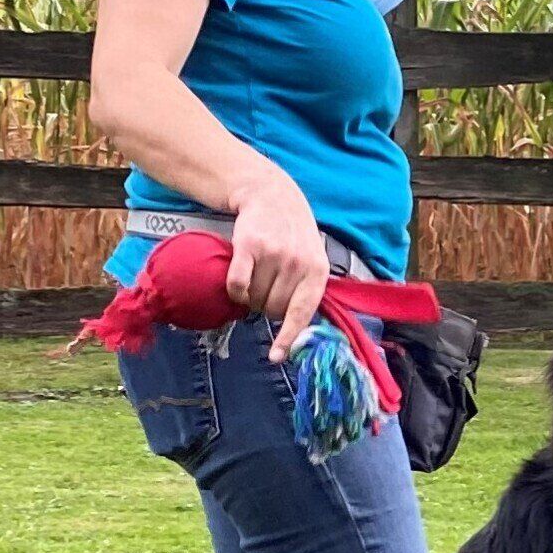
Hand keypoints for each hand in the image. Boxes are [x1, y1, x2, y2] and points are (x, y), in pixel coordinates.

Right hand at [225, 168, 329, 362]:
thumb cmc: (293, 235)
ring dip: (250, 297)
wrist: (272, 196)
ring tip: (256, 277)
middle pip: (273, 310)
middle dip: (266, 307)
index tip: (278, 356)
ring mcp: (273, 254)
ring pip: (254, 299)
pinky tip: (238, 282)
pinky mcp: (248, 246)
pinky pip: (237, 285)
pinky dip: (234, 291)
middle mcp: (298, 263)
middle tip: (265, 290)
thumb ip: (307, 291)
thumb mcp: (313, 260)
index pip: (302, 313)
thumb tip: (297, 330)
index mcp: (317, 271)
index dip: (288, 337)